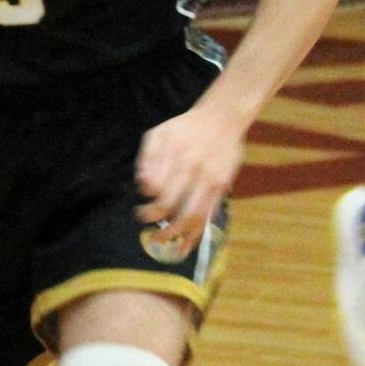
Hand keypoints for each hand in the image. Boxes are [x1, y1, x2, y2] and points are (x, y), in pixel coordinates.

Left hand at [134, 104, 245, 259]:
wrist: (223, 118)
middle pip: (174, 206)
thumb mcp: (159, 133)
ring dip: (176, 234)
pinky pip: (209, 215)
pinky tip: (186, 246)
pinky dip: (197, 234)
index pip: (158, 189)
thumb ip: (148, 158)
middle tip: (147, 228)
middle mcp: (195, 170)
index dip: (149, 204)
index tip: (141, 209)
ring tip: (162, 242)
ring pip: (194, 216)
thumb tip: (144, 187)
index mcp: (177, 156)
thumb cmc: (185, 127)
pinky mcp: (223, 187)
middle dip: (158, 222)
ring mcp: (211, 181)